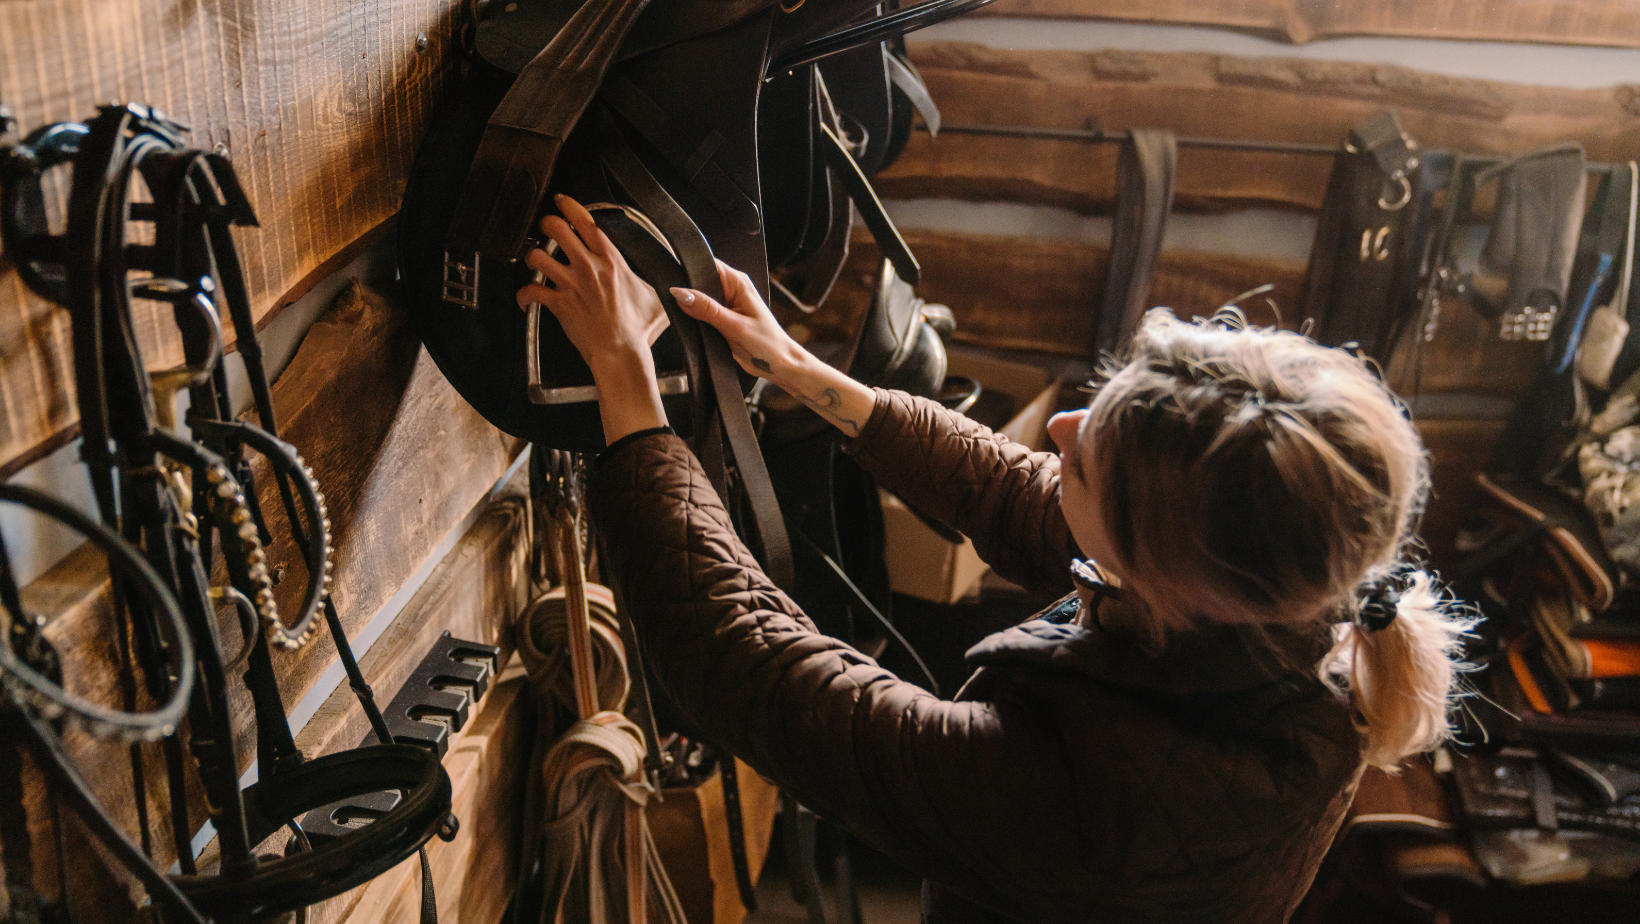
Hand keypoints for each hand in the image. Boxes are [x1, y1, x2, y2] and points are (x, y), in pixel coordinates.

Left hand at [516, 195, 668, 376]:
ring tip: (535, 261)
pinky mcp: (558, 303)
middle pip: (557, 228)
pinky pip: (530, 292)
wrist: (620, 351)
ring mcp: (571, 284)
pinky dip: (523, 295)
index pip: (587, 222)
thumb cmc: (638, 329)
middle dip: (547, 223)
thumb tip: (672, 286)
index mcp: (611, 261)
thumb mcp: (656, 298)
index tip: (562, 202)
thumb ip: (654, 284)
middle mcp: (588, 267)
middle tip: (546, 227)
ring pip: (538, 256)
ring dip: (533, 257)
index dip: (570, 206)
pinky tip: (524, 298)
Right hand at [670, 261, 809, 389]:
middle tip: (684, 310)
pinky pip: (702, 313)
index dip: (689, 272)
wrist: (779, 365)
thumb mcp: (735, 326)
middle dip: (689, 293)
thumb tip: (681, 293)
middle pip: (699, 281)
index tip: (675, 285)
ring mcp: (726, 304)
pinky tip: (696, 327)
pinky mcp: (722, 318)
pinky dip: (696, 320)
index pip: (707, 265)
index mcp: (738, 282)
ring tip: (694, 321)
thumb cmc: (768, 344)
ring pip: (698, 299)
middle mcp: (732, 289)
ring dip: (692, 309)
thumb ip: (707, 309)